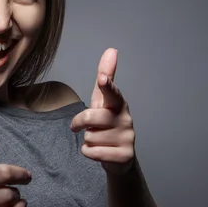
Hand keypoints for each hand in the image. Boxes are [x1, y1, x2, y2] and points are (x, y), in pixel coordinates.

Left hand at [70, 48, 135, 175]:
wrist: (119, 156)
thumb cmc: (108, 123)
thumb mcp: (103, 100)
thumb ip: (106, 76)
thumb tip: (111, 50)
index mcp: (118, 104)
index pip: (112, 93)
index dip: (107, 85)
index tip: (102, 79)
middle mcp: (125, 119)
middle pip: (91, 117)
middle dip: (80, 123)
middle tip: (83, 127)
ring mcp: (127, 138)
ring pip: (89, 137)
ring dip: (88, 140)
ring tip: (99, 140)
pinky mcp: (124, 155)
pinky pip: (92, 152)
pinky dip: (89, 152)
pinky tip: (99, 151)